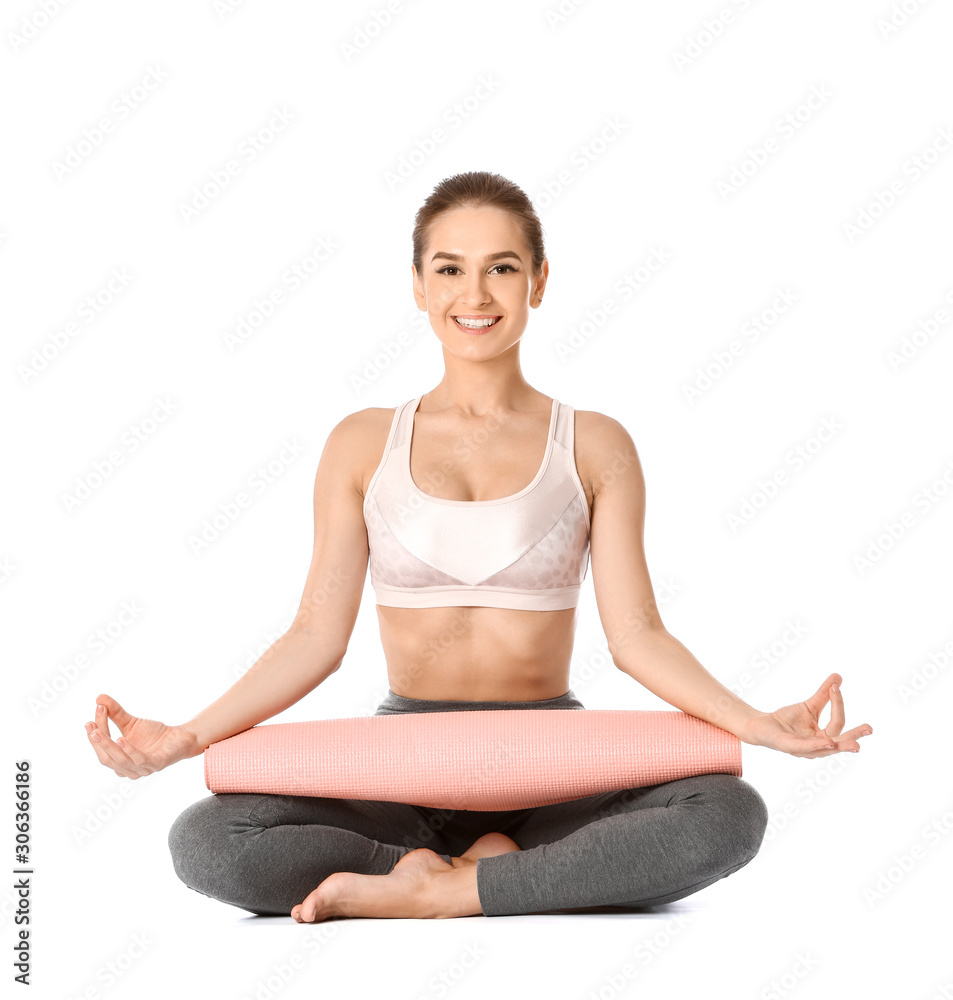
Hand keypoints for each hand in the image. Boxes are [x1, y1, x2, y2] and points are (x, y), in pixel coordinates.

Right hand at [84, 694, 200, 778]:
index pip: (102, 749)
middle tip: (90, 725)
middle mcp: (128, 770)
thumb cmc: (153, 734)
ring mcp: (142, 769)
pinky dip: (129, 750)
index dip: (96, 733)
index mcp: (119, 762)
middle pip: (107, 758)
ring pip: (120, 761)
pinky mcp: (157, 764)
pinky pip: (140, 760)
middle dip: (97, 742)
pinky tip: (122, 738)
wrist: (181, 737)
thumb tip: (98, 698)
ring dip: (108, 745)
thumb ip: (115, 713)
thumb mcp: (131, 722)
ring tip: (99, 731)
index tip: (93, 715)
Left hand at [740, 672, 872, 758]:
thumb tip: (839, 676)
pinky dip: (816, 744)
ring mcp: (805, 749)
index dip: (837, 703)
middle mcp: (818, 746)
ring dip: (841, 745)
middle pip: (840, 741)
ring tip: (855, 744)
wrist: (762, 725)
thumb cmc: (787, 719)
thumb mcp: (809, 706)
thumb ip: (824, 694)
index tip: (835, 686)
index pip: (837, 721)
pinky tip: (827, 742)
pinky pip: (805, 747)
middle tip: (870, 729)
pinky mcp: (790, 747)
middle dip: (855, 736)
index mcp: (824, 737)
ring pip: (826, 747)